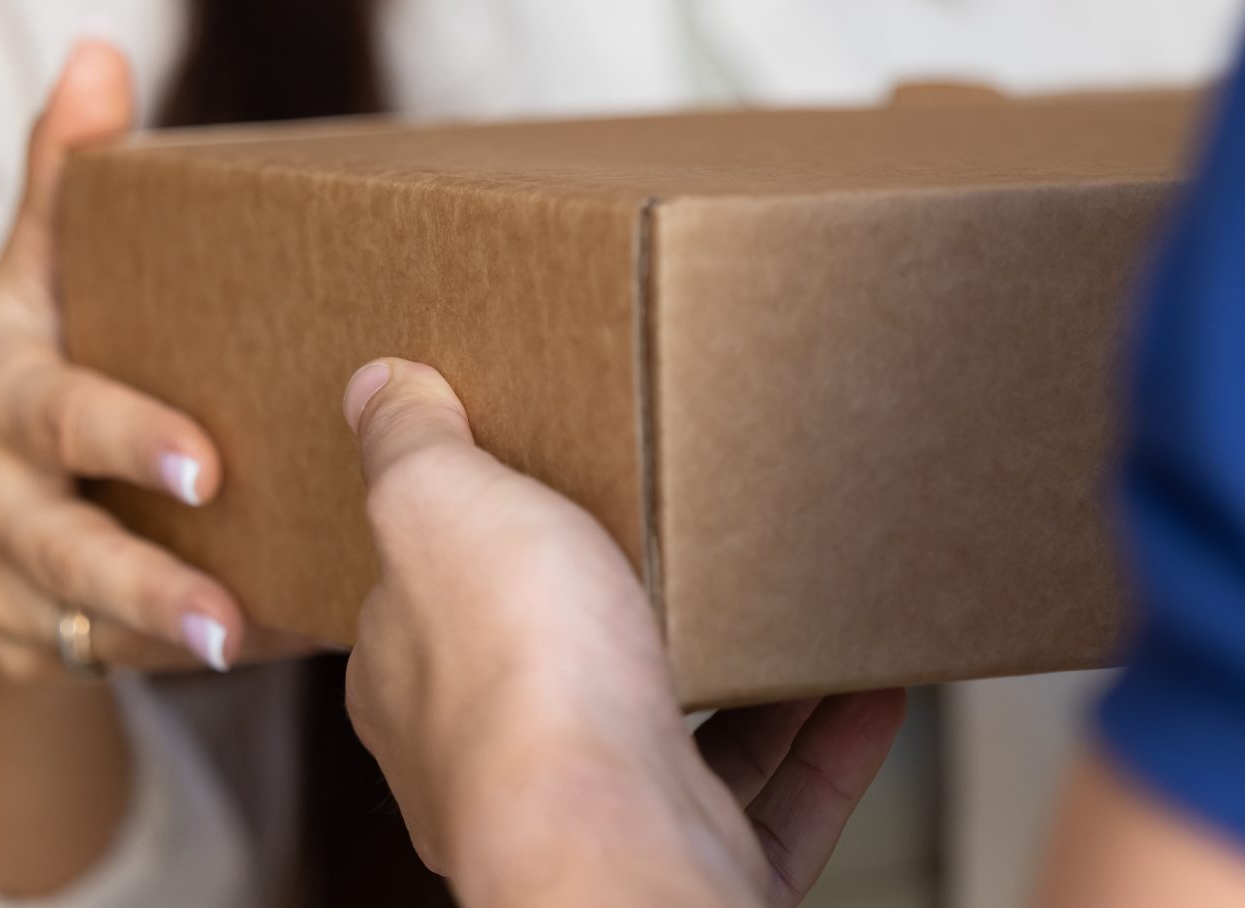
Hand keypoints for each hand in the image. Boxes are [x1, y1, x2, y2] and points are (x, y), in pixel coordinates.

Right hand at [0, 42, 247, 678]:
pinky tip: (275, 640)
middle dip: (143, 568)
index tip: (203, 460)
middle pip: (61, 539)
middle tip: (228, 600)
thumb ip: (66, 173)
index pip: (55, 414)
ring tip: (243, 638)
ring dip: (165, 631)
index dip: (123, 436)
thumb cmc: (30, 356)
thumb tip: (99, 47)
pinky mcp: (24, 645)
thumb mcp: (36, 270)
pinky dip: (179, 657)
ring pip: (84, 617)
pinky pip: (108, 662)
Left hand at [342, 360, 906, 907]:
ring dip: (753, 673)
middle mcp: (497, 762)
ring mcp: (598, 814)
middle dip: (631, 605)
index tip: (548, 484)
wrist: (612, 837)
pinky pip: (777, 800)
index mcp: (418, 680)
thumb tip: (375, 386)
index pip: (435, 601)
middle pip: (566, 669)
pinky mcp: (690, 858)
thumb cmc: (518, 683)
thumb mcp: (438, 506)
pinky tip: (869, 684)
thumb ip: (410, 448)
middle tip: (693, 529)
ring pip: (680, 738)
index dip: (483, 538)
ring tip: (798, 594)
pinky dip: (829, 740)